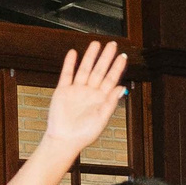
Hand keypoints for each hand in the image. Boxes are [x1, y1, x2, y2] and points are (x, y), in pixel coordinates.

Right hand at [42, 41, 127, 156]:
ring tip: (95, 44)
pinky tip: (73, 53)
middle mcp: (90, 92)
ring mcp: (76, 90)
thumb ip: (111, 103)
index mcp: (101, 99)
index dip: (117, 68)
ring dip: (90, 57)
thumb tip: (121, 88)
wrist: (64, 140)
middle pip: (99, 71)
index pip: (111, 79)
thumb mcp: (101, 119)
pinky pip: (67, 74)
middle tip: (112, 44)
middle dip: (106, 57)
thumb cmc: (84, 134)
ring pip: (85, 69)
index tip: (122, 56)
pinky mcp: (63, 91)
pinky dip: (70, 64)